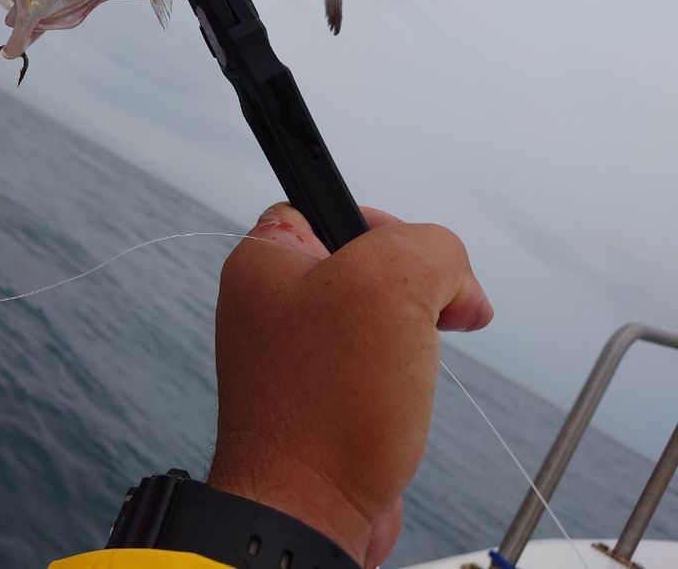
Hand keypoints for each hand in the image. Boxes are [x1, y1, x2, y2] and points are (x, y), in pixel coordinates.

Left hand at [206, 204, 493, 567]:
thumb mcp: (393, 282)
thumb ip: (431, 247)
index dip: (382, 224)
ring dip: (413, 340)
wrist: (309, 511)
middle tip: (431, 317)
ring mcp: (292, 356)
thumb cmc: (327, 403)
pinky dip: (402, 382)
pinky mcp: (317, 400)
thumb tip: (453, 279)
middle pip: (363, 265)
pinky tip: (405, 401)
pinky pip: (374, 370)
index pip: (325, 205)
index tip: (414, 259)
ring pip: (377, 320)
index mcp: (264, 261)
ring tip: (411, 367)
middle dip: (414, 290)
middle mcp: (269, 306)